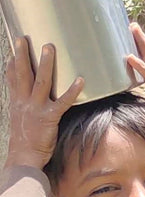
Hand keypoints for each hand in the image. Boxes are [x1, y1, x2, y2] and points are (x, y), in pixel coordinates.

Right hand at [4, 38, 83, 169]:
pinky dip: (72, 90)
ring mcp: (35, 109)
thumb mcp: (20, 120)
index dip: (12, 63)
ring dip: (44, 64)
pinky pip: (62, 101)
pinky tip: (80, 80)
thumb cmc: (25, 140)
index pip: (12, 78)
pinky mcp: (49, 117)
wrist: (24, 158)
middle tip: (25, 38)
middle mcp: (23, 103)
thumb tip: (28, 99)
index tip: (13, 48)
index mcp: (16, 103)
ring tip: (49, 48)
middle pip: (22, 74)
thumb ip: (24, 107)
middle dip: (23, 55)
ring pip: (40, 82)